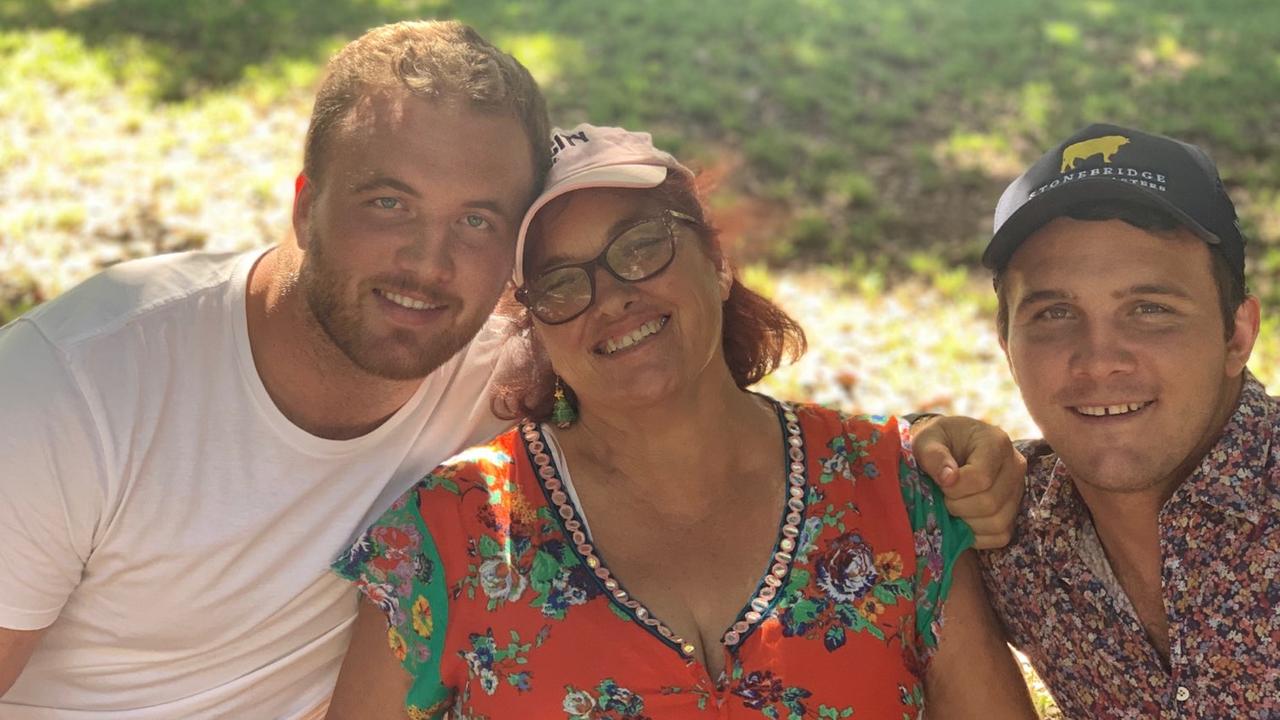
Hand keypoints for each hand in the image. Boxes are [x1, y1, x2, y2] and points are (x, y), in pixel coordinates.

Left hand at [911, 416, 1025, 549]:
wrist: (952, 445)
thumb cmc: (938, 441)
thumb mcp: (927, 439)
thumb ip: (932, 454)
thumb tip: (948, 479)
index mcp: (996, 443)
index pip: (981, 478)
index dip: (954, 488)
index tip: (940, 484)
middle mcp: (1015, 466)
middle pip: (990, 503)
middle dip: (958, 506)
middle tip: (943, 497)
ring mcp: (1018, 490)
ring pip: (997, 523)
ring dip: (966, 522)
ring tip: (952, 506)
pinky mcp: (1015, 510)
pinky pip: (1000, 535)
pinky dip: (977, 535)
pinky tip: (962, 520)